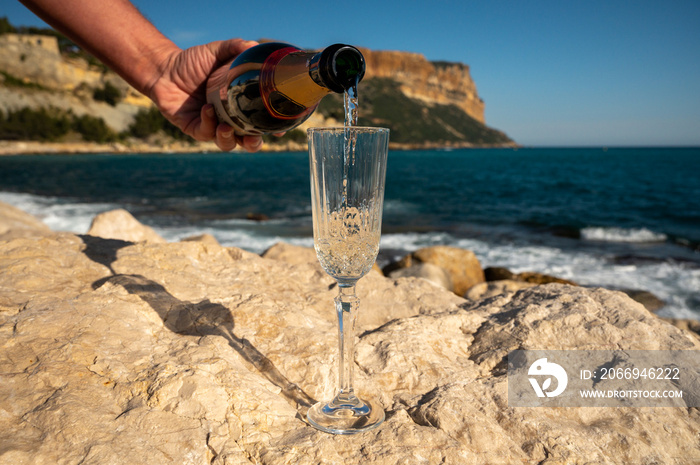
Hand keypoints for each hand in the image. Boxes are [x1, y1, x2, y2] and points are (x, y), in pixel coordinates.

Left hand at [148, 38, 263, 151]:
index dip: (273, 128)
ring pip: (228, 143)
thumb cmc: (192, 62)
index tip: (281, 128)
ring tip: (227, 127)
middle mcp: (229, 118)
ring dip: (230, 138)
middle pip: (248, 141)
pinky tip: (207, 110)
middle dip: (254, 143)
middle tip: (255, 136)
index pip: (261, 121)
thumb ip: (235, 47)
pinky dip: (209, 123)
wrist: (164, 69)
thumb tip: (254, 45)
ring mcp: (212, 126)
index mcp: (240, 104)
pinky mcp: (195, 129)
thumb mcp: (217, 52)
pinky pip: (206, 133)